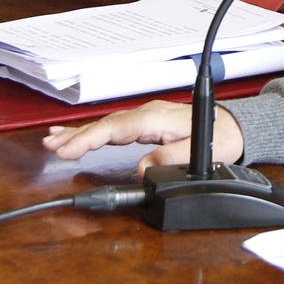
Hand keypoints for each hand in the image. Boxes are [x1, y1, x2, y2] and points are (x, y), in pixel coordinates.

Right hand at [43, 100, 245, 174]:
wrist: (232, 127)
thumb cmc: (221, 137)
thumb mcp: (202, 151)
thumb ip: (171, 157)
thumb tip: (142, 168)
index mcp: (156, 118)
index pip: (116, 128)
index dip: (89, 138)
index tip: (68, 149)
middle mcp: (147, 114)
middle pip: (105, 125)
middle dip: (76, 136)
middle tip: (50, 148)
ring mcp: (144, 118)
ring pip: (106, 125)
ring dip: (79, 133)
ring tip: (52, 141)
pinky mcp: (144, 124)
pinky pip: (112, 127)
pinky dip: (92, 132)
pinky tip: (76, 136)